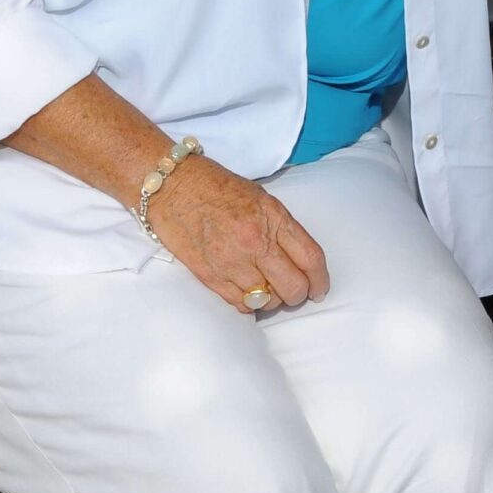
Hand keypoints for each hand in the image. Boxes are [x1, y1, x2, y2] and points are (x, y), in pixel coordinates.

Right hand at [144, 155, 331, 313]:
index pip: (311, 258)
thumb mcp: (260, 198)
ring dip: (272, 299)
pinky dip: (248, 303)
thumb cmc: (216, 187)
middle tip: (295, 290)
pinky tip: (246, 289)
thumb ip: (281, 228)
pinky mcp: (210, 277)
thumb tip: (299, 260)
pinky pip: (241, 305)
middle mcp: (254, 242)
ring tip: (266, 286)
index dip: (321, 279)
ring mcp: (231, 262)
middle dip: (299, 294)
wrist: (171, 186)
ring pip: (268, 301)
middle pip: (293, 287)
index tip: (319, 287)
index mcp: (272, 217)